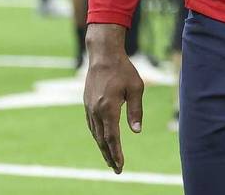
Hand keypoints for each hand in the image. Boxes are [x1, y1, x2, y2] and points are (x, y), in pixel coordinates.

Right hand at [83, 24, 144, 172]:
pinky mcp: (87, 103)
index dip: (116, 153)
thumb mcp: (136, 88)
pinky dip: (97, 136)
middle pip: (102, 139)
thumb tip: (136, 131)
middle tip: (116, 169)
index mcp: (109, 108)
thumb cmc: (123, 69)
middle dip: (109, 155)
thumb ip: (136, 111)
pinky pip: (91, 125)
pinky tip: (102, 141)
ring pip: (95, 133)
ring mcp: (90, 107)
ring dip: (102, 147)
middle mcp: (96, 110)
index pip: (112, 137)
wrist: (103, 54)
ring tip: (110, 160)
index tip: (120, 165)